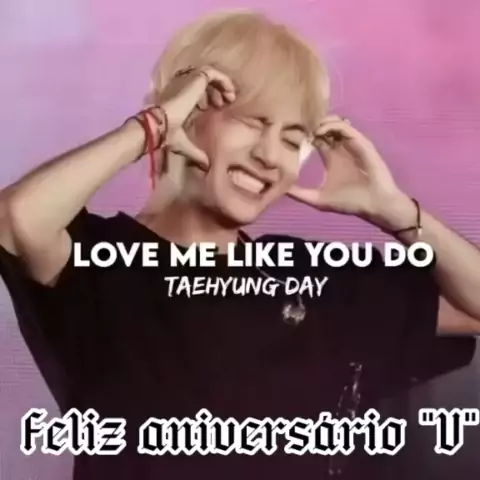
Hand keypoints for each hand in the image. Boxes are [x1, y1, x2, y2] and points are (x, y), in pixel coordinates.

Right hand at [151, 66, 235, 168]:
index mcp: (180, 100)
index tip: (218, 108)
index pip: (198, 93)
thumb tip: (206, 166)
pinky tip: (229, 92)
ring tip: (230, 99)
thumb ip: (196, 153)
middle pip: (204, 82)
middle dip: (217, 91)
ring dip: (222, 86)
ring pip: (209, 76)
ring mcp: (188, 81)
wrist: (161, 125)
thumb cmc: (168, 134)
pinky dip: (224, 80)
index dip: (210, 98)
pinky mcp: (195, 78)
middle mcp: (183, 88)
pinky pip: (213, 72)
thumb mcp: (185, 144)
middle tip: (226, 103)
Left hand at [287, 115, 407, 224]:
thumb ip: (300, 194)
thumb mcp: (318, 199)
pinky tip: (319, 132)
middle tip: (298, 126)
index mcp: (331, 158)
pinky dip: (332, 126)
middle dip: (312, 124)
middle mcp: (340, 148)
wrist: (374, 205)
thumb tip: (281, 190)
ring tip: (308, 129)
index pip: (317, 139)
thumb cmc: (349, 202)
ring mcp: (351, 144)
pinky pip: (346, 128)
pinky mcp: (361, 143)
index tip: (291, 136)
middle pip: (325, 127)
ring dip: (321, 122)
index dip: (305, 135)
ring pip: (335, 123)